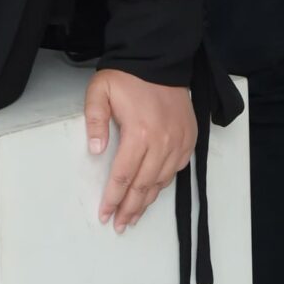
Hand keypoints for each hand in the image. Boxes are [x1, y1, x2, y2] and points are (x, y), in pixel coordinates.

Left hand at [84, 70, 197, 230]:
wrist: (159, 58)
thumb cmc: (127, 76)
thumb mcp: (99, 91)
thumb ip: (94, 121)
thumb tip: (95, 151)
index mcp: (139, 132)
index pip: (123, 176)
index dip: (113, 198)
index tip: (105, 214)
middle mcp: (162, 142)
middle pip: (143, 185)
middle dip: (129, 209)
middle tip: (119, 225)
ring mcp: (178, 142)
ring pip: (161, 182)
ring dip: (146, 202)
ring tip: (134, 216)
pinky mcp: (188, 138)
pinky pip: (176, 170)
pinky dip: (163, 184)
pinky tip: (153, 192)